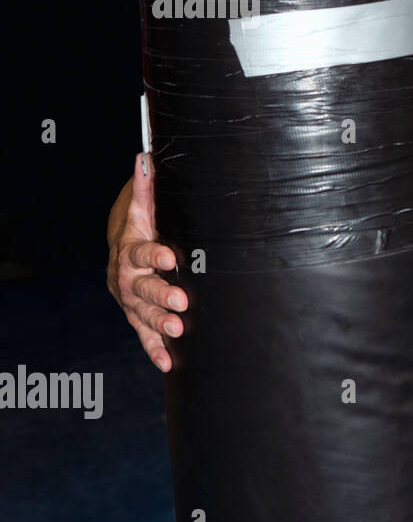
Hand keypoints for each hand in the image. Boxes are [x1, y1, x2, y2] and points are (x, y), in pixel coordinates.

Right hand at [107, 153, 186, 370]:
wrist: (122, 249)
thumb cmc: (142, 225)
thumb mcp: (142, 208)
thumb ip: (146, 188)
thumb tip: (146, 157)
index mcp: (129, 248)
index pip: (140, 251)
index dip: (154, 255)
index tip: (170, 257)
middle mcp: (126, 277)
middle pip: (141, 287)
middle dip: (160, 295)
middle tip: (181, 303)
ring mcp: (130, 300)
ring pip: (142, 314)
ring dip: (159, 323)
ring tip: (178, 330)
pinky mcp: (138, 317)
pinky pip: (143, 336)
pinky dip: (154, 349)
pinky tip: (168, 364)